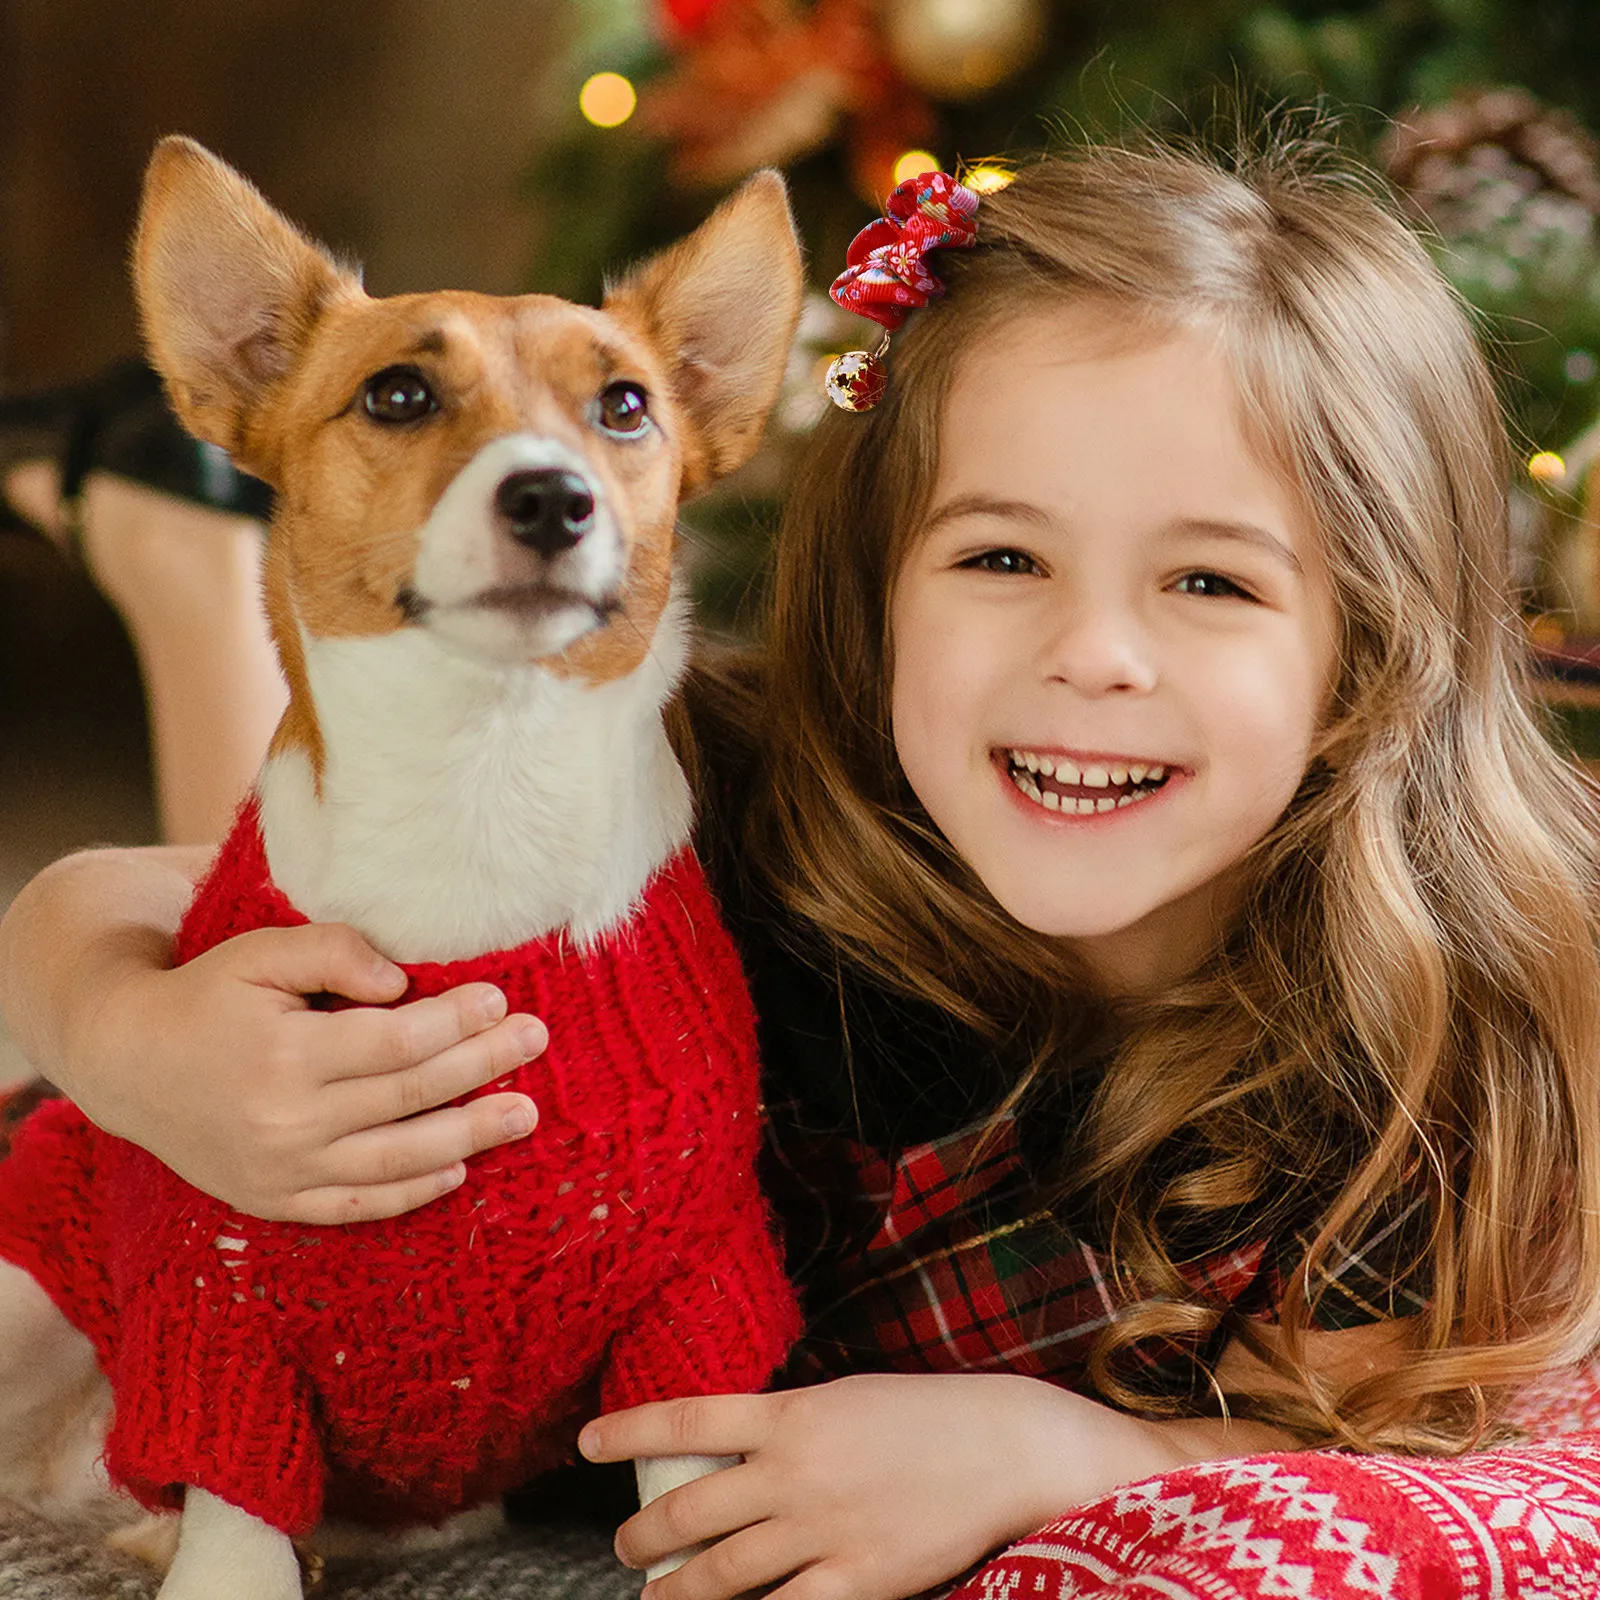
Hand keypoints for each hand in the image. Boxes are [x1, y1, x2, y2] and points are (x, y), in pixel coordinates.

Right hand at [75, 920, 544, 1223]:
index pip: (397, 1042)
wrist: (127, 1063)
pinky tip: (458, 1170)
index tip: (501, 999)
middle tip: (536, 1042)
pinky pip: (357, 1206)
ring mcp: (282, 1171)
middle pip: (410, 1097)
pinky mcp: (275, 1200)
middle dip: (482, 1067)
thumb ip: (333, 951)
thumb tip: (404, 980)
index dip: (456, 1021)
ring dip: (470, 1137)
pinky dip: (411, 1193)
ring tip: (526, 1114)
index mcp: (285, 1056)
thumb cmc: (207, 995)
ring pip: (397, 1160)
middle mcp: (287, 1123)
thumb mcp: (260, 953)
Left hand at [579, 1374, 1173, 1599]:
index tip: (587, 1445)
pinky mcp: (858, 1580)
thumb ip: (790, 1421)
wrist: (1004, 1447)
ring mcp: (824, 1530)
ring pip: (722, 1572)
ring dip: (676, 1587)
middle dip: (643, 1535)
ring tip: (655, 1592)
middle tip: (625, 1545)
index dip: (626, 1433)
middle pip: (690, 1509)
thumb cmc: (929, 1413)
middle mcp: (795, 1471)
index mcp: (793, 1413)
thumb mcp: (846, 1397)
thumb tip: (738, 1442)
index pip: (686, 1420)